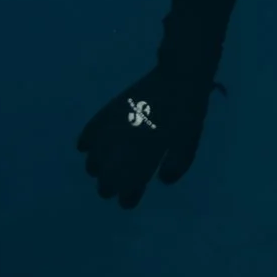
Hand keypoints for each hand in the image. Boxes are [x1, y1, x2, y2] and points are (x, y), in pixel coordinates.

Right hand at [76, 65, 220, 206]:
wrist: (177, 78)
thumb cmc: (186, 113)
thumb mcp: (188, 143)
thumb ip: (175, 165)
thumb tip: (161, 181)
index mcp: (143, 156)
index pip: (125, 189)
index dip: (127, 198)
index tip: (129, 199)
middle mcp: (122, 147)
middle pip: (104, 180)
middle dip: (110, 186)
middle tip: (120, 182)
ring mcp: (111, 129)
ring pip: (92, 161)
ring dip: (99, 167)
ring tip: (109, 164)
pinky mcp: (107, 113)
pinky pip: (88, 135)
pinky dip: (87, 144)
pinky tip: (91, 147)